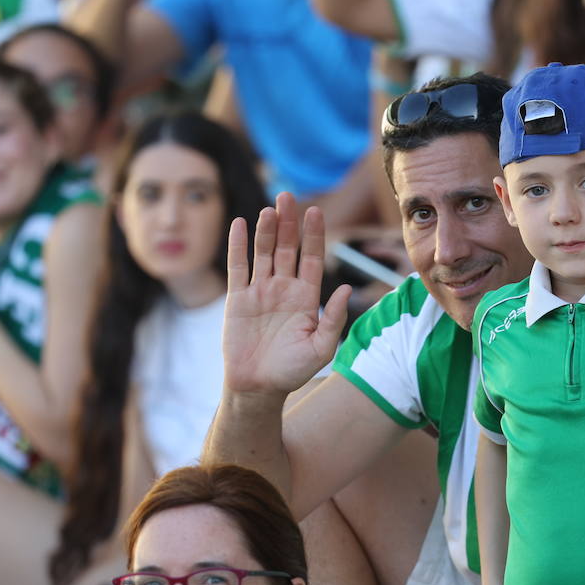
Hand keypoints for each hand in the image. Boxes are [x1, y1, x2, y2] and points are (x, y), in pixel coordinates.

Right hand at [223, 192, 351, 395]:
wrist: (258, 387)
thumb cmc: (292, 371)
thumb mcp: (321, 347)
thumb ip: (333, 318)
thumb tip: (346, 288)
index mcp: (306, 297)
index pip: (312, 258)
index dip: (313, 235)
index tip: (315, 212)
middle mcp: (284, 289)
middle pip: (287, 248)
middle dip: (289, 223)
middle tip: (288, 196)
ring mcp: (260, 292)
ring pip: (264, 253)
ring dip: (266, 230)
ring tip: (270, 209)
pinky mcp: (238, 299)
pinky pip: (238, 267)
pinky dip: (238, 246)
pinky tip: (240, 224)